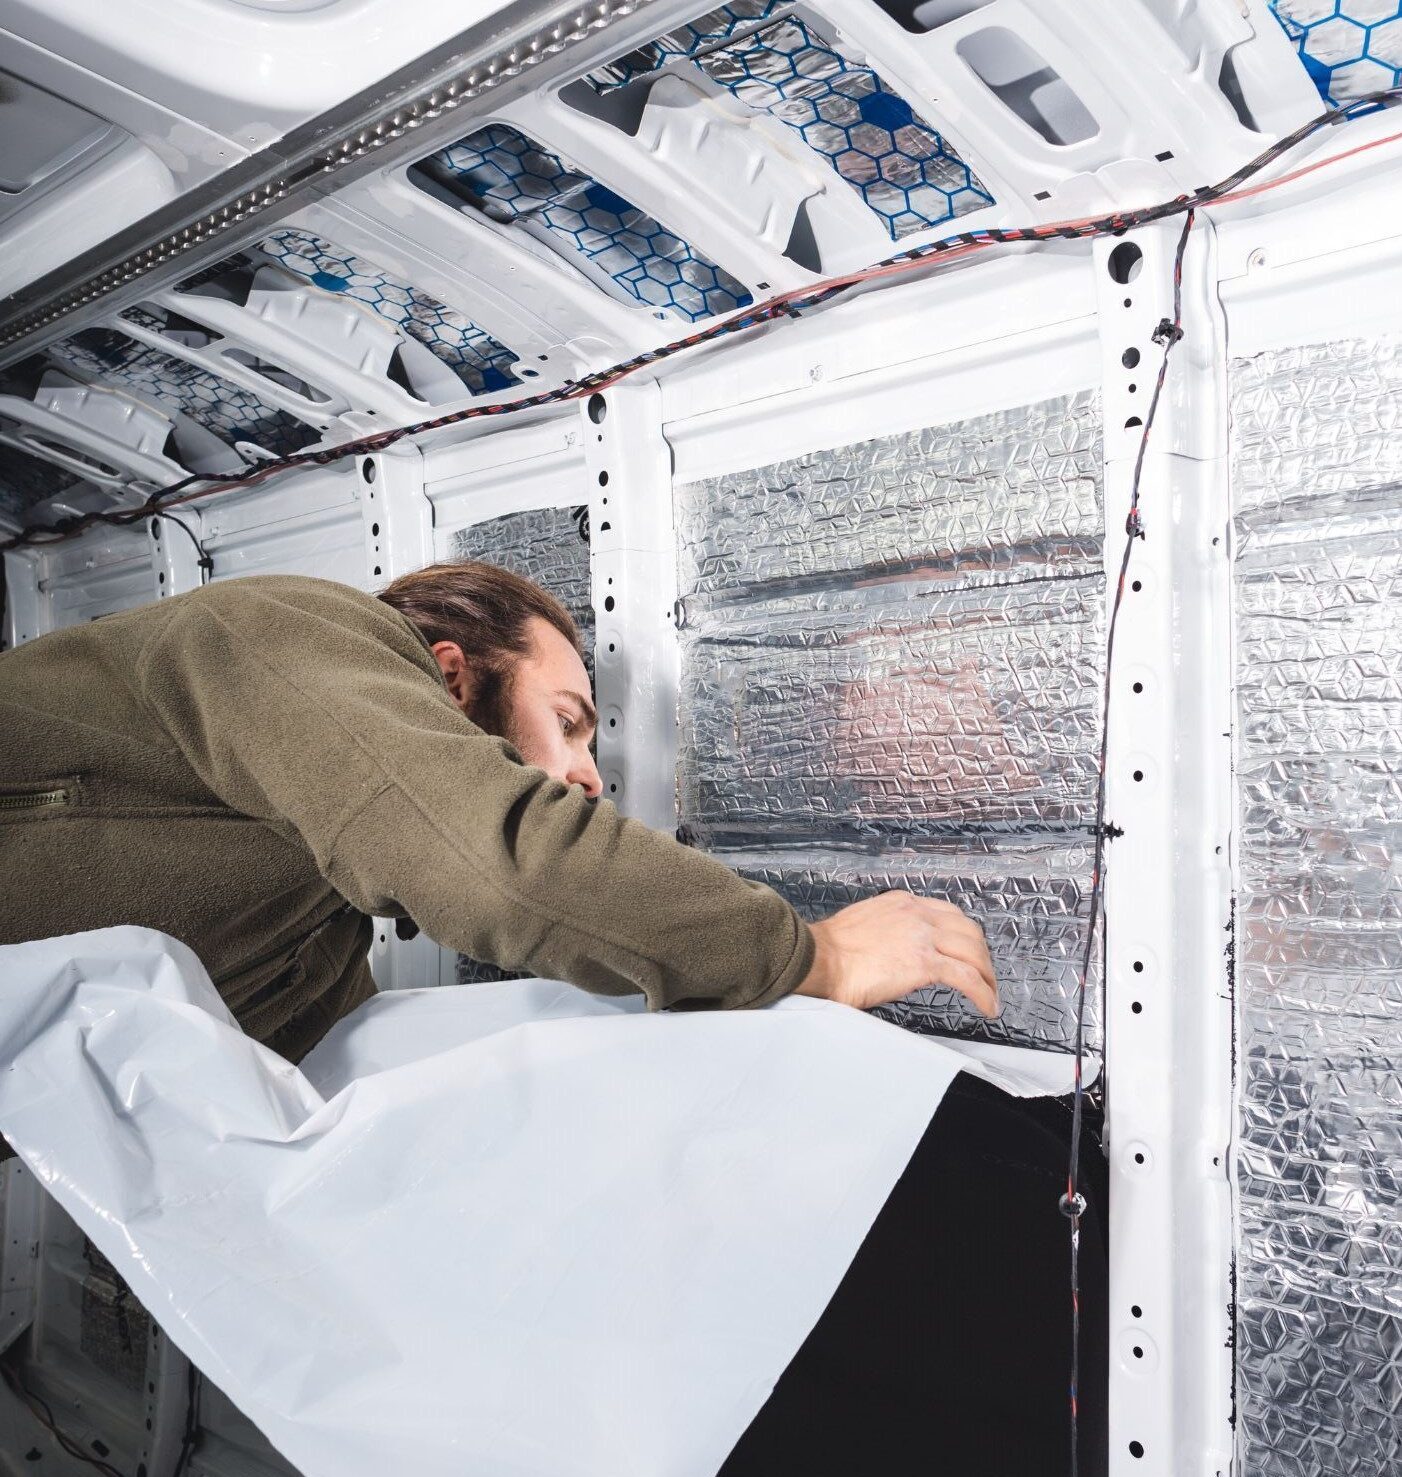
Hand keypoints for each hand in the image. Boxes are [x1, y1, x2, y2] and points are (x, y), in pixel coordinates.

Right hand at [794, 891, 998, 1017]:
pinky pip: (967, 977)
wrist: (818, 958)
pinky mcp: (925, 963)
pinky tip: (987, 1006)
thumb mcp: (865, 924)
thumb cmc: (829, 950)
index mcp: (902, 903)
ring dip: (987, 975)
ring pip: (973, 952)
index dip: (964, 935)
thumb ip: (887, 931)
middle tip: (985, 975)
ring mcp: (923, 937)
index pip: (948, 914)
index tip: (968, 951)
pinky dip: (983, 992)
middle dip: (981, 955)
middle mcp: (917, 914)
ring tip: (990, 994)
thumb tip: (895, 952)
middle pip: (968, 931)